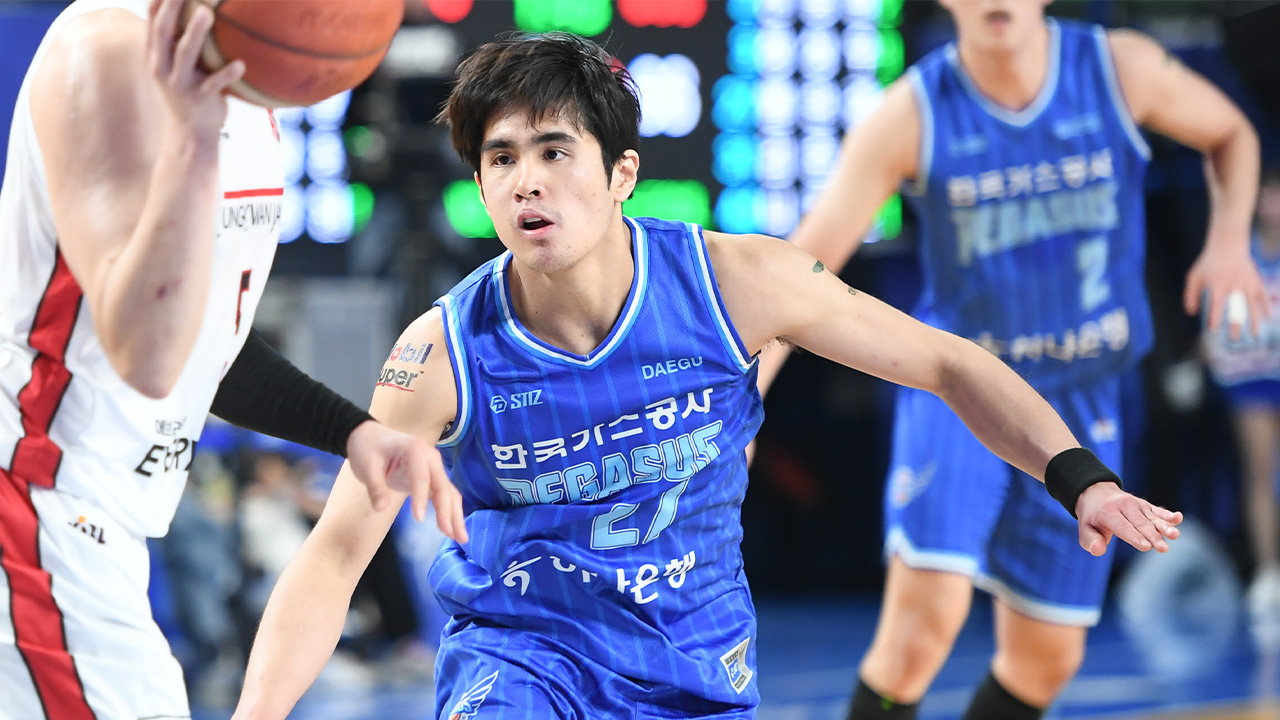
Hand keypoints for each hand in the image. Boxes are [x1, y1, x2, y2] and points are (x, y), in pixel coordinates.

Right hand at [147, 0, 244, 138]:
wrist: (193, 131)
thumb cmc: (190, 89)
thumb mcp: (178, 66)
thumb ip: (181, 42)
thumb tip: (200, 12)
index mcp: (156, 57)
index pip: (153, 23)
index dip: (159, 3)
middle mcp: (162, 68)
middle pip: (164, 33)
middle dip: (172, 9)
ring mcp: (180, 84)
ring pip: (185, 54)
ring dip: (195, 32)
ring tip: (207, 13)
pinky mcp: (200, 99)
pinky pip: (214, 84)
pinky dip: (227, 74)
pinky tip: (240, 64)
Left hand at [345, 420, 467, 543]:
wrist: (370, 438)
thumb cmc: (368, 449)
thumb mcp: (366, 466)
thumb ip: (375, 487)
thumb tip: (381, 508)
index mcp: (414, 450)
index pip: (421, 477)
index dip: (421, 498)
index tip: (419, 519)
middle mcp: (430, 458)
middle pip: (442, 486)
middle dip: (447, 511)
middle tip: (451, 535)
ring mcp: (433, 468)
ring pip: (449, 492)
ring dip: (455, 515)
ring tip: (461, 538)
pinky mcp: (431, 479)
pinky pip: (444, 495)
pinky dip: (450, 511)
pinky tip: (452, 529)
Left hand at [1074, 482, 1181, 555]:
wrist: (1096, 492)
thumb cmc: (1092, 518)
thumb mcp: (1084, 529)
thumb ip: (1091, 541)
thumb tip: (1098, 550)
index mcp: (1108, 512)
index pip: (1123, 526)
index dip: (1134, 536)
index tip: (1146, 546)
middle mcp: (1124, 506)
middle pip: (1140, 524)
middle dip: (1153, 537)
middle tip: (1163, 549)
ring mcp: (1137, 505)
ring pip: (1152, 517)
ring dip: (1164, 526)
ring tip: (1175, 535)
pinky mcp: (1146, 506)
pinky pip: (1157, 511)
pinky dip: (1168, 515)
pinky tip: (1178, 518)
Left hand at [1183, 240, 1268, 339]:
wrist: (1228, 245)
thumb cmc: (1208, 263)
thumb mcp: (1194, 277)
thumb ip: (1190, 296)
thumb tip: (1192, 314)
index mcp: (1218, 285)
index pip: (1217, 306)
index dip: (1216, 318)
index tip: (1214, 330)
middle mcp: (1235, 286)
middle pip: (1236, 309)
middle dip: (1236, 325)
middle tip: (1234, 339)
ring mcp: (1248, 284)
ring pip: (1252, 305)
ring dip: (1254, 321)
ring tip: (1253, 336)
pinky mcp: (1256, 281)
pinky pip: (1263, 296)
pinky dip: (1267, 307)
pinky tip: (1269, 318)